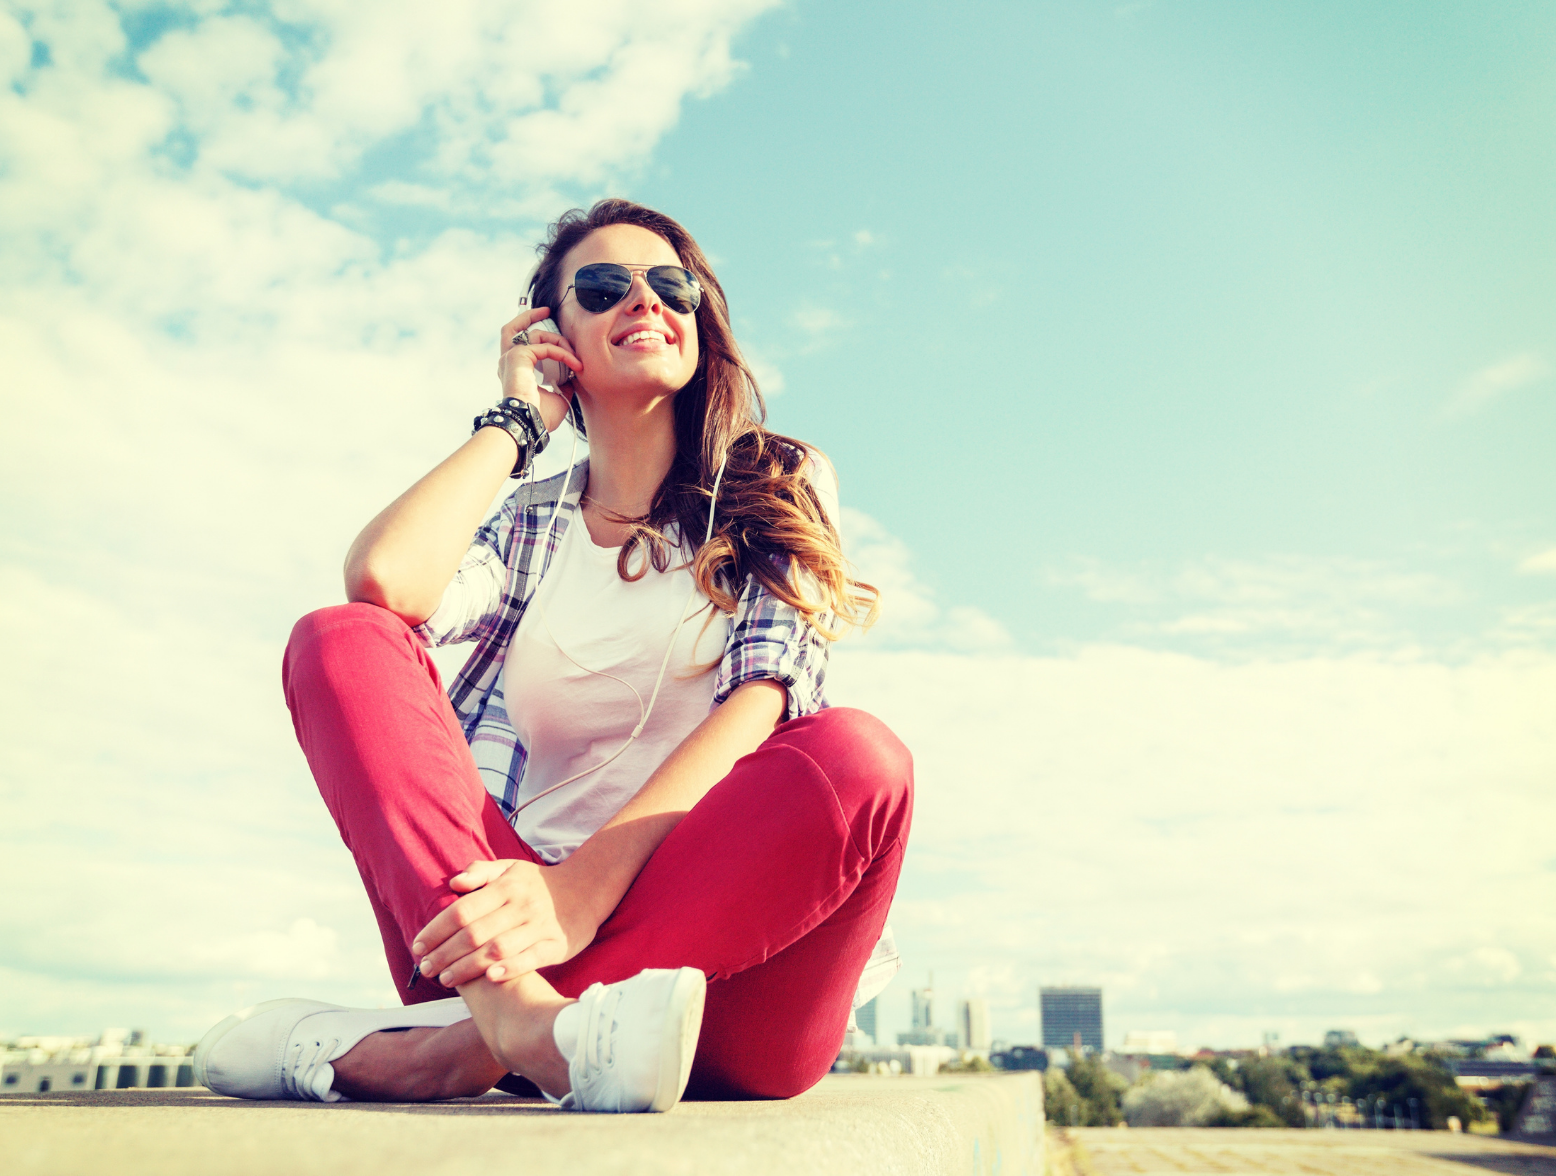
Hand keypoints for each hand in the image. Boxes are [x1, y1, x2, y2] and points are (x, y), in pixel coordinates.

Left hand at [410, 858, 598, 987]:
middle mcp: (521, 905)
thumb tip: (454, 883)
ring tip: (446, 979)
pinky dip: (509, 968)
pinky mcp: (557, 944)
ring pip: (497, 949)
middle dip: (445, 953)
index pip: (462, 910)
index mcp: (506, 887)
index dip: (436, 930)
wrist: (587, 889)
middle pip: (474, 933)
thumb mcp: (511, 868)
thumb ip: (481, 872)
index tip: (417, 946)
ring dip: (468, 967)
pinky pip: (531, 958)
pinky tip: (489, 978)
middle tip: (425, 969)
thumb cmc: (538, 883)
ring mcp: (540, 926)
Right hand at [497, 306, 580, 433]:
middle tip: (547, 311)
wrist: (528, 423)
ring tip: (574, 356)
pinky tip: (574, 364)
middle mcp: (508, 361)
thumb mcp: (558, 397)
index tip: (560, 342)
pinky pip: (545, 346)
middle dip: (529, 315)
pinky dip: (562, 353)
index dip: (539, 338)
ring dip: (559, 341)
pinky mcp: (518, 356)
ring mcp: (510, 357)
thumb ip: (564, 382)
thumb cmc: (540, 416)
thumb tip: (574, 374)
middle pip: (512, 328)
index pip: (520, 345)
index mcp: (514, 370)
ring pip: (534, 334)